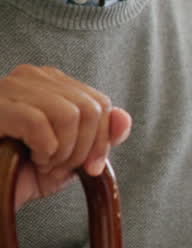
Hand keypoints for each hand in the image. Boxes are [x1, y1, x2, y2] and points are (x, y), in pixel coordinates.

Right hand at [0, 65, 132, 209]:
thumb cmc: (19, 170)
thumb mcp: (68, 157)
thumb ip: (99, 138)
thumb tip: (124, 119)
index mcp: (52, 83)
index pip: (100, 102)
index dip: (102, 139)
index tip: (90, 168)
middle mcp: (32, 77)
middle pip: (89, 107)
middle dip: (83, 148)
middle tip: (60, 168)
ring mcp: (10, 86)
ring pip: (69, 114)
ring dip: (63, 151)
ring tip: (44, 164)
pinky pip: (38, 122)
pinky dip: (44, 149)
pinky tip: (31, 159)